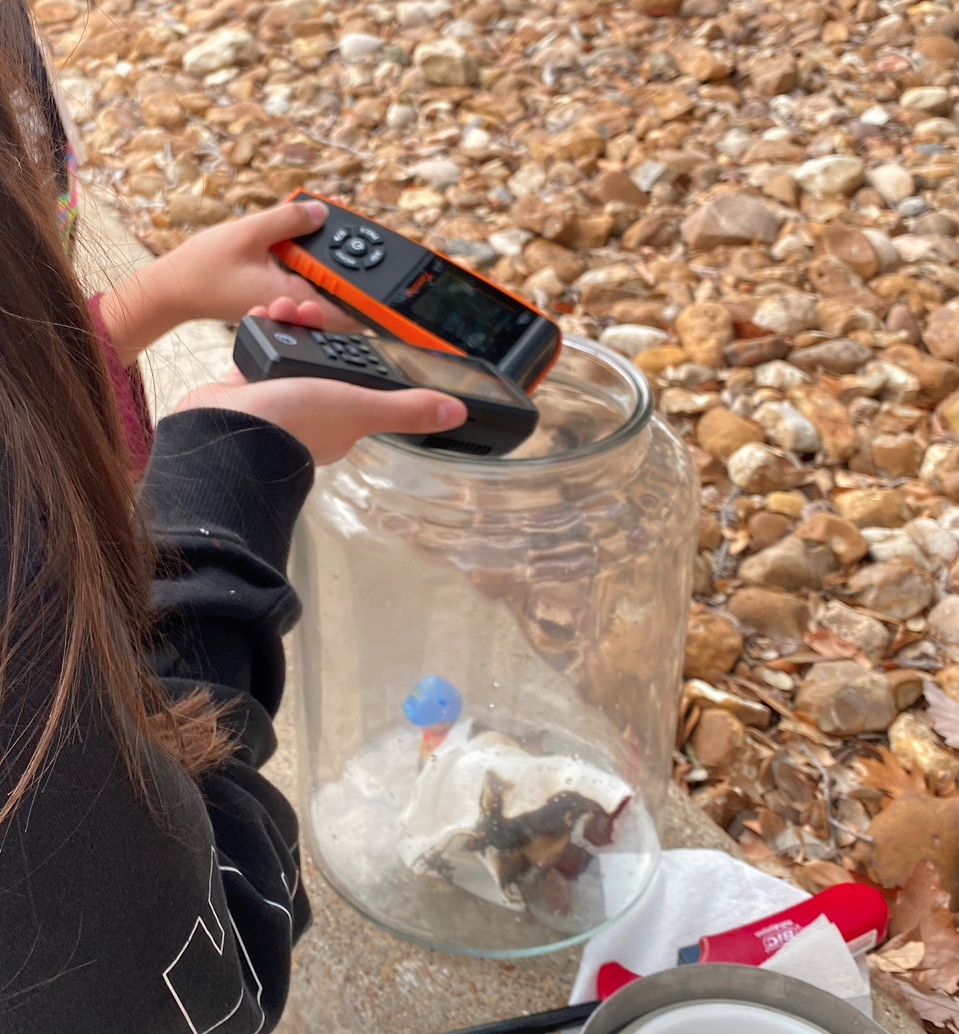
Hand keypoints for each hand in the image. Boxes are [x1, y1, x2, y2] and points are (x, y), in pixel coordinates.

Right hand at [98, 201, 358, 366]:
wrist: (172, 289)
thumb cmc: (202, 268)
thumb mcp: (247, 233)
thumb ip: (287, 221)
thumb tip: (323, 212)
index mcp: (294, 300)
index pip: (350, 309)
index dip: (375, 297)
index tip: (392, 279)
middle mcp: (295, 307)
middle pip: (343, 294)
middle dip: (355, 269)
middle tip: (364, 234)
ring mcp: (288, 303)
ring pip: (326, 284)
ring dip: (333, 259)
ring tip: (335, 222)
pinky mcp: (279, 294)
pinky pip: (307, 279)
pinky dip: (313, 258)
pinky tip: (310, 228)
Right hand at [173, 298, 467, 465]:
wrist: (220, 432)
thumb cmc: (290, 427)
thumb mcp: (360, 408)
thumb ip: (406, 408)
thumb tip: (455, 412)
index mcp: (339, 421)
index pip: (357, 382)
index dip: (353, 353)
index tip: (345, 328)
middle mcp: (307, 413)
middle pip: (319, 362)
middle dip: (315, 330)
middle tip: (307, 309)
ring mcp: (271, 404)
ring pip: (286, 354)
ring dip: (286, 325)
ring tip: (281, 309)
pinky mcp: (240, 394)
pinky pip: (254, 355)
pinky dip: (257, 333)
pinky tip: (259, 317)